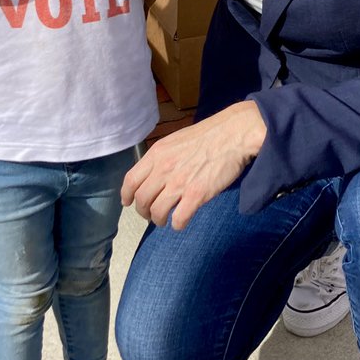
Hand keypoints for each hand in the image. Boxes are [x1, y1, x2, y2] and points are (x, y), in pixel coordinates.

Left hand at [121, 102, 266, 229]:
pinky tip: (181, 222)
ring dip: (158, 220)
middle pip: (142, 199)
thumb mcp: (175, 140)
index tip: (128, 202)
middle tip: (150, 215)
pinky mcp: (196, 195)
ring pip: (157, 212)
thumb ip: (162, 157)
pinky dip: (177, 224)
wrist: (233, 135)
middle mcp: (163, 169)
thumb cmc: (207, 136)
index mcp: (157, 154)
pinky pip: (179, 218)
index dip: (127, 195)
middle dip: (143, 212)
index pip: (131, 180)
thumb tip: (154, 174)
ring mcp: (179, 183)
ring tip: (165, 220)